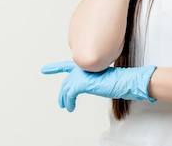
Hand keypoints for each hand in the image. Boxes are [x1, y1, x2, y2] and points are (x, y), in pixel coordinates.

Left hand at [41, 60, 156, 111]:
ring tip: (65, 106)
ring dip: (64, 99)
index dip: (55, 68)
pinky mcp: (83, 83)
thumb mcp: (104, 78)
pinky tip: (70, 107)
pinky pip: (70, 94)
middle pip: (67, 81)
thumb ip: (94, 78)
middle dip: (62, 93)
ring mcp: (82, 74)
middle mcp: (83, 67)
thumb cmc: (121, 80)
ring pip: (66, 88)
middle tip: (61, 102)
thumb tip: (91, 84)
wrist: (126, 81)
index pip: (68, 65)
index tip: (45, 69)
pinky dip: (69, 102)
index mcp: (89, 65)